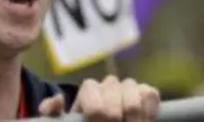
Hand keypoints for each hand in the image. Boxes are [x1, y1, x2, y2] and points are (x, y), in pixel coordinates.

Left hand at [39, 75, 159, 120]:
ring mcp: (129, 87)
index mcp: (89, 90)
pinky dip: (149, 112)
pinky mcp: (147, 92)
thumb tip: (58, 100)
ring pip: (134, 98)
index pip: (96, 106)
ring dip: (132, 119)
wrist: (100, 119)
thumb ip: (53, 111)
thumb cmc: (85, 121)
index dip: (98, 120)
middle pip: (115, 103)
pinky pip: (150, 94)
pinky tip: (144, 120)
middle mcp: (109, 84)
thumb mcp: (68, 119)